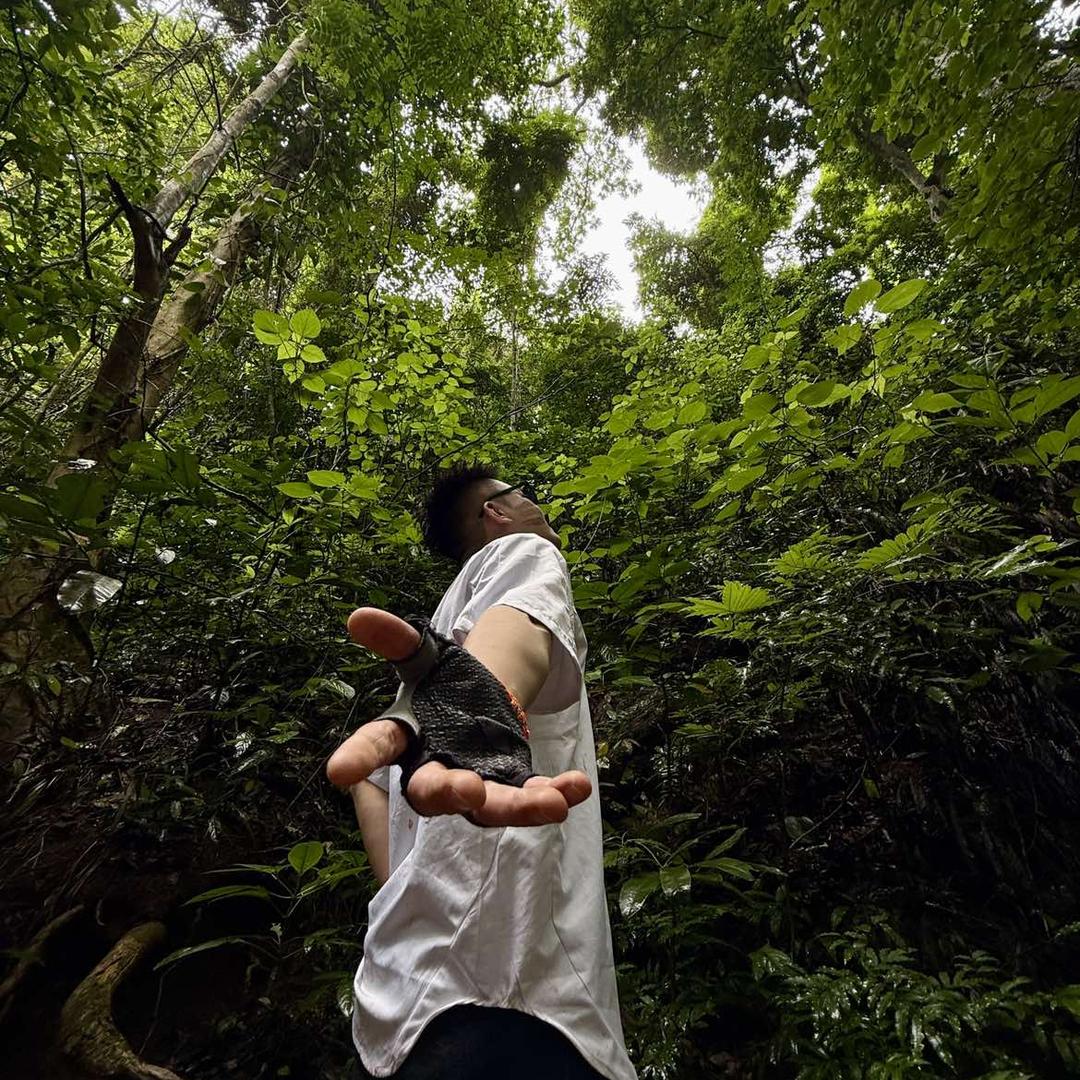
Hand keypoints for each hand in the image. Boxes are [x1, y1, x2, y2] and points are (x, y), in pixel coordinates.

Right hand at [327, 608, 591, 825]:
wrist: (479, 702)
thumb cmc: (442, 684)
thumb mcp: (424, 655)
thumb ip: (396, 639)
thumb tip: (359, 617)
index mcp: (406, 736)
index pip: (377, 746)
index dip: (358, 757)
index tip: (338, 772)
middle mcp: (433, 769)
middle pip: (430, 791)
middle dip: (446, 793)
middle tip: (466, 790)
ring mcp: (473, 783)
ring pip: (486, 807)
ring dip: (516, 807)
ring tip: (551, 805)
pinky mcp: (509, 787)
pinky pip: (529, 798)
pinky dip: (554, 795)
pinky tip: (578, 785)